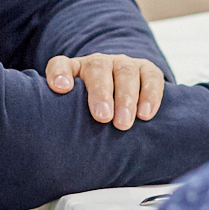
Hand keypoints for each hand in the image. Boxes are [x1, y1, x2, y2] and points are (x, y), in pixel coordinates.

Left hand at [45, 53, 165, 130]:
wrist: (122, 96)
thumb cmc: (92, 111)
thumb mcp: (76, 113)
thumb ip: (65, 120)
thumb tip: (57, 146)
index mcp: (74, 71)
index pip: (60, 65)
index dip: (59, 74)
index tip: (61, 88)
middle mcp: (98, 63)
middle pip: (97, 69)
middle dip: (101, 93)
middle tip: (102, 117)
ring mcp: (123, 64)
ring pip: (125, 72)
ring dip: (125, 98)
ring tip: (123, 122)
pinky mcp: (147, 70)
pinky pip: (151, 77)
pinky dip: (150, 95)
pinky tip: (145, 114)